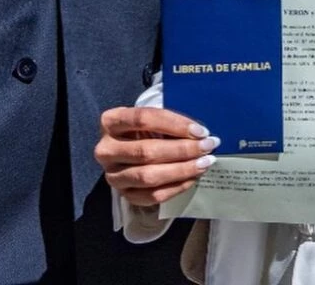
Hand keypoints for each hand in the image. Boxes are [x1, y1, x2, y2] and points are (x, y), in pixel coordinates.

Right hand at [95, 107, 220, 206]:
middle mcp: (106, 149)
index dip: (174, 124)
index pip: (143, 119)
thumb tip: (201, 134)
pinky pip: (152, 195)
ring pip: (148, 176)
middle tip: (207, 147)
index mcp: (110, 121)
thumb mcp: (150, 118)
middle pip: (146, 151)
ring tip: (204, 163)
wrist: (127, 149)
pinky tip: (193, 178)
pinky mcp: (123, 195)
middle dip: (182, 150)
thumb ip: (169, 122)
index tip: (199, 130)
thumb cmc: (144, 129)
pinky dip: (176, 187)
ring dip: (181, 170)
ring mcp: (112, 175)